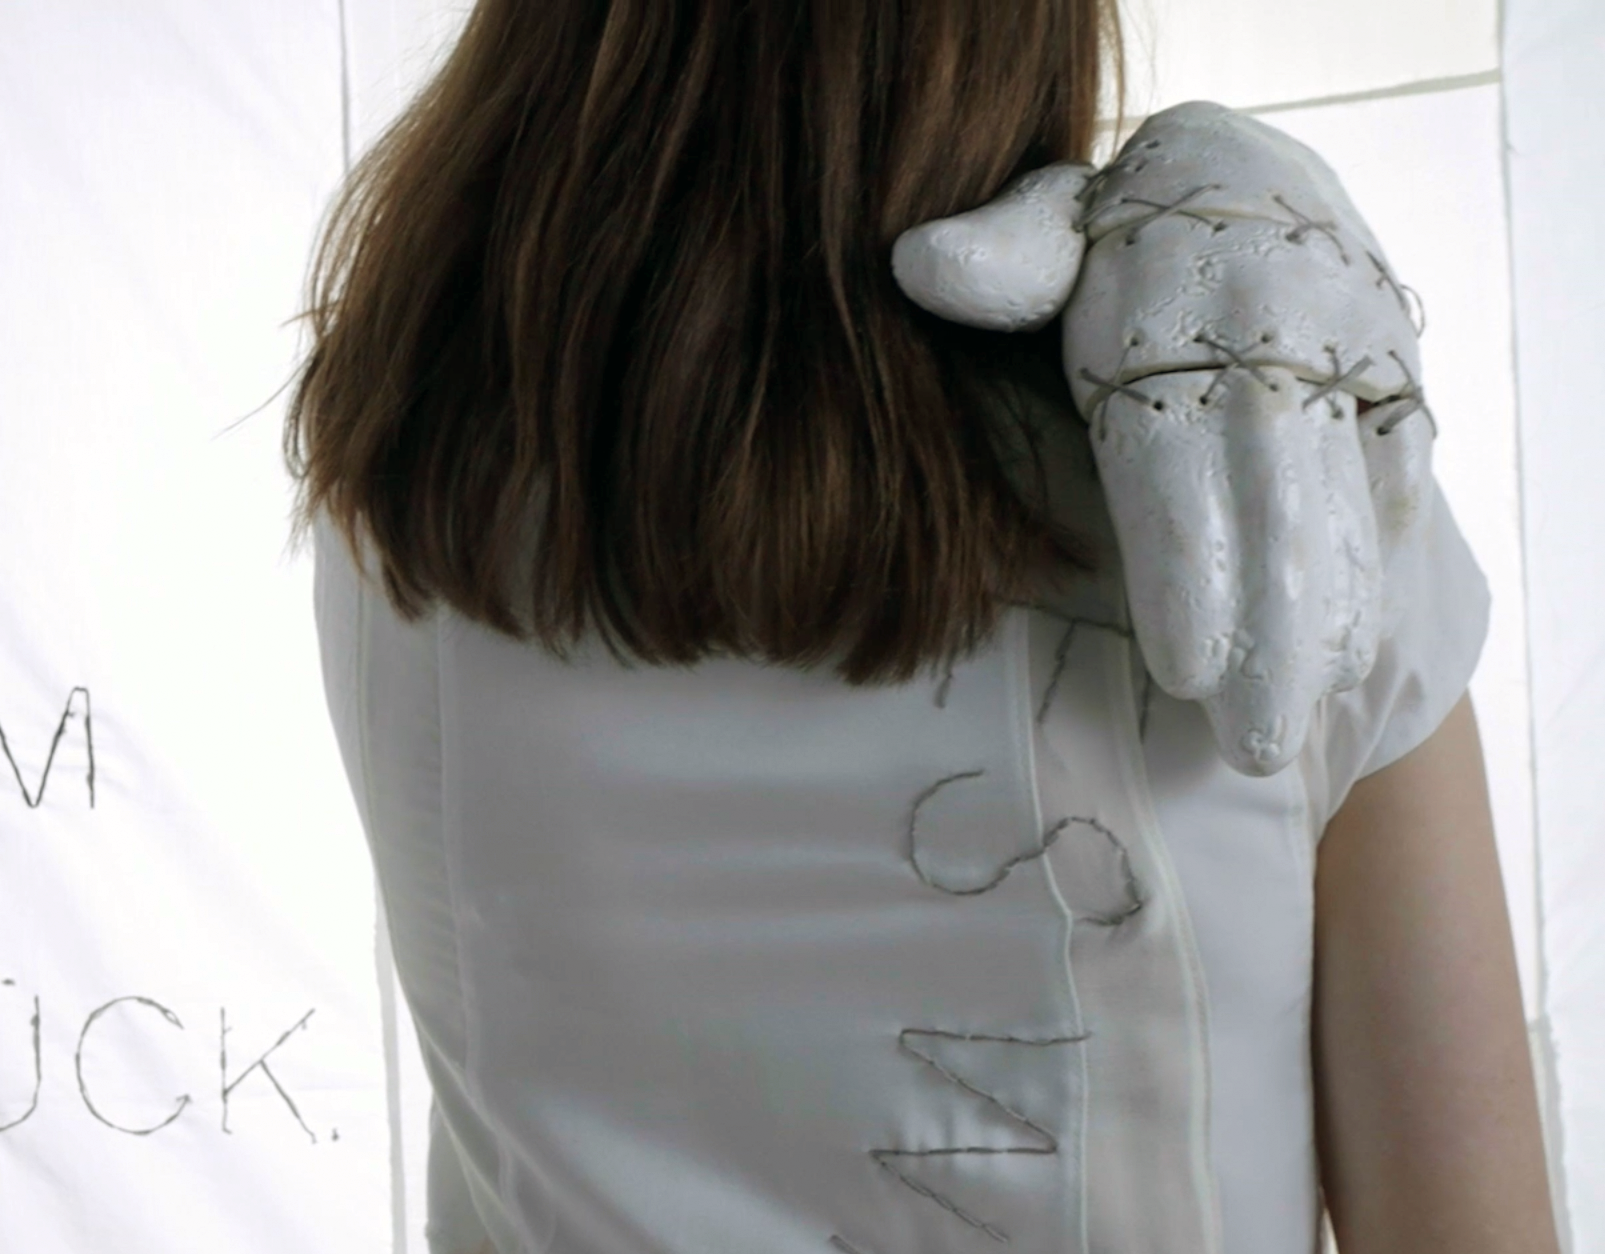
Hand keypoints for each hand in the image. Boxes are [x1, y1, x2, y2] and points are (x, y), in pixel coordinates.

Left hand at [892, 101, 1433, 775]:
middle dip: (1271, 625)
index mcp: (1171, 283)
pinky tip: (1352, 646)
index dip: (1183, 559)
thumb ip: (1008, 251)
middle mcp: (1272, 313)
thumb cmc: (1117, 230)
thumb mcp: (1058, 218)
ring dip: (1328, 612)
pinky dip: (1374, 555)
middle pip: (1272, 490)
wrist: (1253, 177)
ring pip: (1338, 493)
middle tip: (1253, 741)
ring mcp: (1346, 342)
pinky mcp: (1392, 366)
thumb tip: (922, 265)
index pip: (1173, 443)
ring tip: (1303, 716)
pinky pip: (1393, 464)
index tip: (1182, 665)